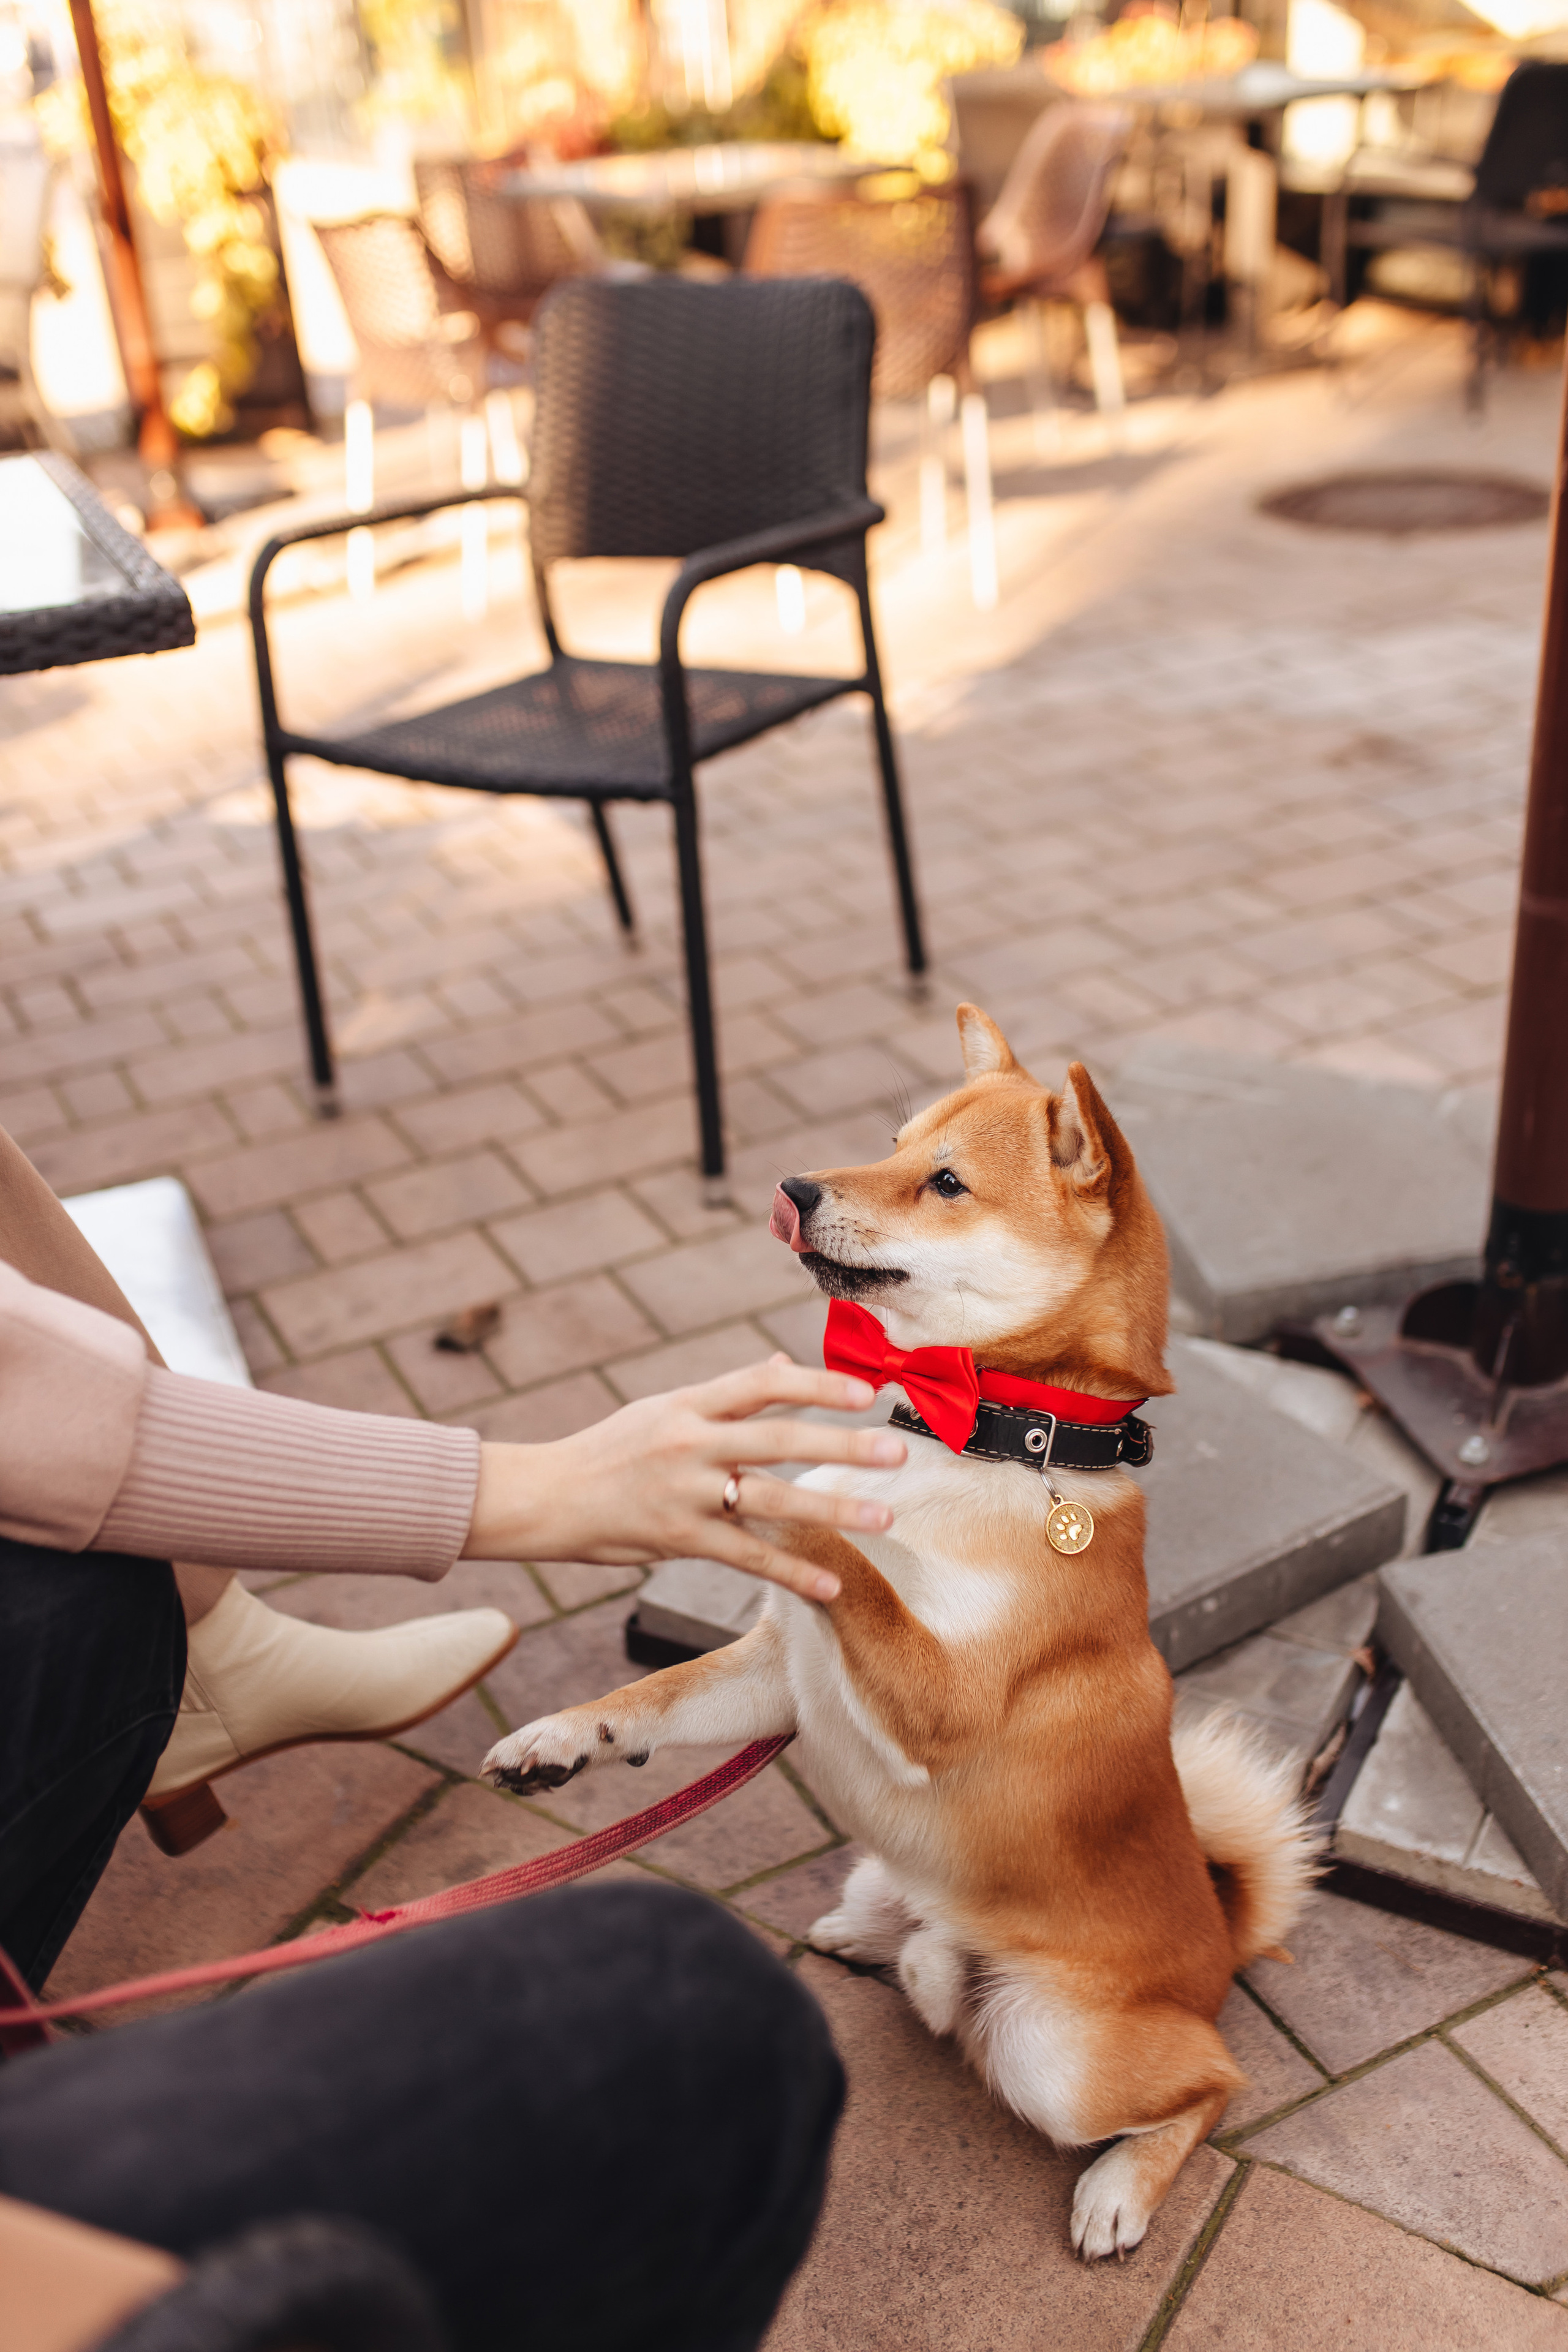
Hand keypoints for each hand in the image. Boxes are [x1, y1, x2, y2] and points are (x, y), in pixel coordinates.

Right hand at [462, 1355, 904, 1601]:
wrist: (545, 1498)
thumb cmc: (609, 1451)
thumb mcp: (663, 1409)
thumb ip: (726, 1395)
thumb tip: (781, 1367)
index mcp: (689, 1404)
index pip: (762, 1383)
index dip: (817, 1384)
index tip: (866, 1391)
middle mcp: (690, 1442)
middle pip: (779, 1437)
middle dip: (842, 1444)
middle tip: (896, 1451)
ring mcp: (684, 1492)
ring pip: (770, 1498)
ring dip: (832, 1509)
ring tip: (883, 1517)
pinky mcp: (678, 1539)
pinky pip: (746, 1556)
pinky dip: (791, 1571)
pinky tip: (830, 1583)